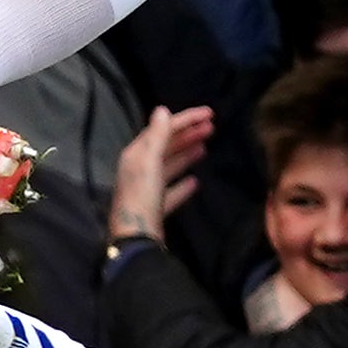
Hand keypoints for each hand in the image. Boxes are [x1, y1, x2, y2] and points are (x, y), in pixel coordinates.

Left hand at [108, 104, 214, 240]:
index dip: (185, 119)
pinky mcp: (156, 208)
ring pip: (169, 166)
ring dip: (187, 154)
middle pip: (166, 147)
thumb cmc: (143, 196)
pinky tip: (196, 182)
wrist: (137, 238)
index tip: (210, 113)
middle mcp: (139, 169)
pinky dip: (183, 184)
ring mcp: (147, 189)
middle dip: (188, 134)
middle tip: (212, 127)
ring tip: (205, 147)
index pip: (161, 129)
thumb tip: (162, 110)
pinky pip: (172, 191)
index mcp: (135, 155)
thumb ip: (157, 136)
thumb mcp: (149, 162)